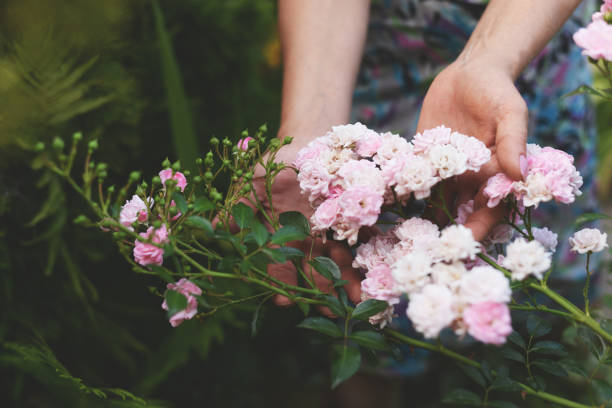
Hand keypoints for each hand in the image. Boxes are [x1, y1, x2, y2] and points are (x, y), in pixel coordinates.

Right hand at [250, 136, 361, 311]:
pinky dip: (368, 254)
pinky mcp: (351, 218)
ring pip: (338, 261)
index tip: (284, 300)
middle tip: (330, 312)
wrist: (307, 138)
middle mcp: (305, 239)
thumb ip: (239, 207)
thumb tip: (212, 227)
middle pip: (312, 271)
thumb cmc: (275, 163)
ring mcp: (329, 231)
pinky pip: (361, 238)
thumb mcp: (253, 182)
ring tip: (359, 300)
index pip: (279, 266)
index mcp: (280, 236)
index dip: (281, 283)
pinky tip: (376, 271)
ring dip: (348, 281)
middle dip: (320, 293)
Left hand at [417, 59, 527, 239]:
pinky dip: (403, 192)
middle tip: (428, 252)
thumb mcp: (510, 111)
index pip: (489, 209)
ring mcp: (445, 171)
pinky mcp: (423, 158)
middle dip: (446, 232)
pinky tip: (387, 206)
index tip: (465, 243)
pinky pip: (414, 179)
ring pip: (435, 202)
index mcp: (495, 174)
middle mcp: (470, 178)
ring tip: (404, 240)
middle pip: (460, 213)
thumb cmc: (497, 90)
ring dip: (422, 219)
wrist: (468, 71)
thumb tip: (519, 174)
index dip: (479, 227)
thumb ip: (513, 140)